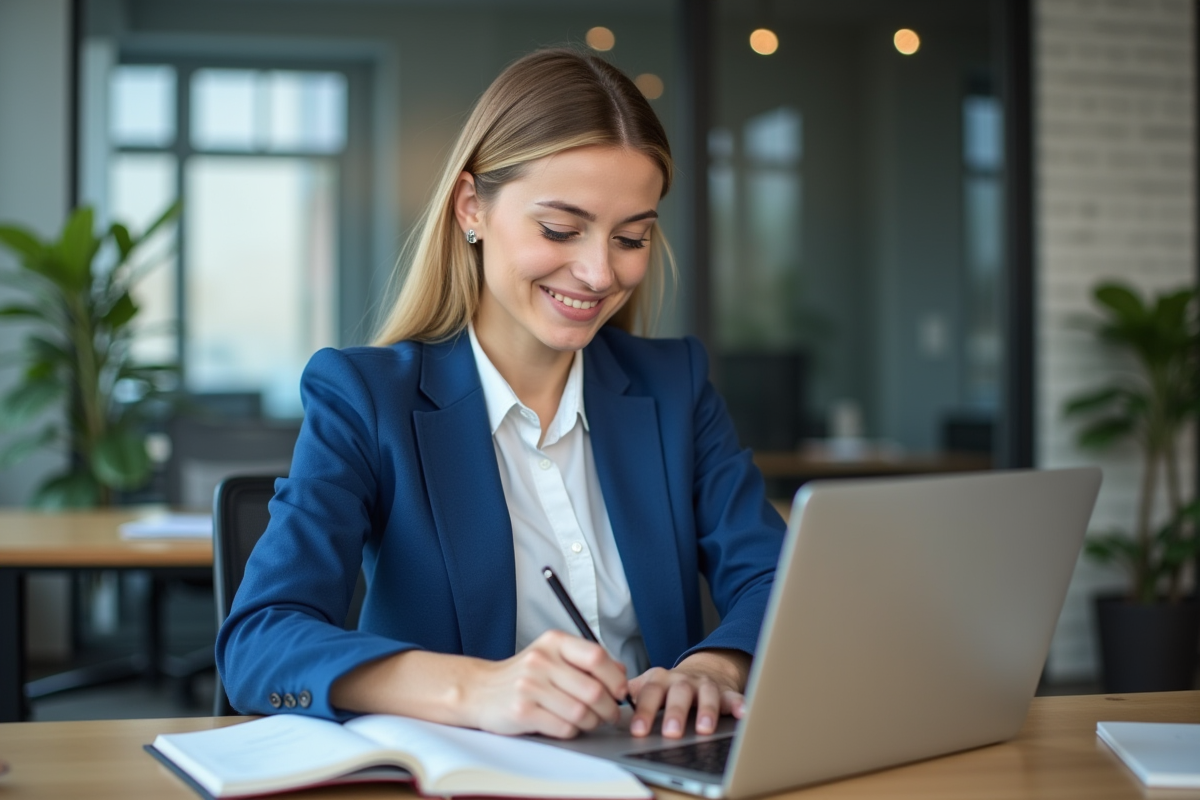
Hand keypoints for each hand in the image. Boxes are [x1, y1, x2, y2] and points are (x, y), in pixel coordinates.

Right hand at [464, 630, 629, 737]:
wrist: (479, 690)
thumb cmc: (523, 675)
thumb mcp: (552, 656)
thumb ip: (585, 661)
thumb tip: (621, 673)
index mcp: (554, 642)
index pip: (596, 656)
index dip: (615, 678)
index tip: (620, 691)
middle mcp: (541, 660)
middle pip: (593, 690)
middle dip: (608, 708)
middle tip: (610, 715)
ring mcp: (529, 686)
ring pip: (580, 712)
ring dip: (591, 722)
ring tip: (588, 721)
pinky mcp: (521, 711)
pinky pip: (562, 727)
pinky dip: (571, 731)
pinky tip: (566, 726)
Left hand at [627, 649, 750, 737]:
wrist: (703, 670)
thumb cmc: (671, 686)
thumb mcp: (649, 686)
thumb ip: (632, 694)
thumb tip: (608, 705)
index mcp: (660, 680)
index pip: (649, 693)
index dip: (644, 712)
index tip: (638, 731)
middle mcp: (683, 681)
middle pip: (678, 693)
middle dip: (675, 713)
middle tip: (671, 732)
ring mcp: (705, 686)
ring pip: (707, 695)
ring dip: (706, 711)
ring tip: (704, 729)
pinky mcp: (726, 692)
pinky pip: (734, 697)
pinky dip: (739, 705)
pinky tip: (741, 714)